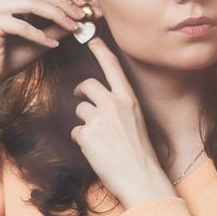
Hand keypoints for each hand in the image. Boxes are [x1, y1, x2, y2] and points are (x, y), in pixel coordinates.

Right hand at [0, 0, 88, 85]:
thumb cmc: (11, 57)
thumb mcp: (42, 39)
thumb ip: (58, 26)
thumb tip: (82, 18)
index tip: (83, 4)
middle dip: (63, 2)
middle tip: (82, 14)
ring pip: (31, 3)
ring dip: (57, 15)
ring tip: (73, 27)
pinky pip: (22, 26)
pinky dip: (40, 35)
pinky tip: (54, 45)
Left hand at [70, 36, 176, 208]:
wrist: (141, 177)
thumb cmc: (140, 151)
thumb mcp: (136, 120)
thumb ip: (120, 106)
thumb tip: (99, 101)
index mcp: (129, 99)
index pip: (113, 67)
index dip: (101, 50)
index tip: (92, 38)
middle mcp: (114, 104)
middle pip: (87, 84)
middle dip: (80, 89)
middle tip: (78, 94)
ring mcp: (99, 118)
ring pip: (80, 109)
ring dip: (84, 122)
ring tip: (98, 139)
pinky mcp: (87, 134)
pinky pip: (76, 131)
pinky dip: (81, 140)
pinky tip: (95, 151)